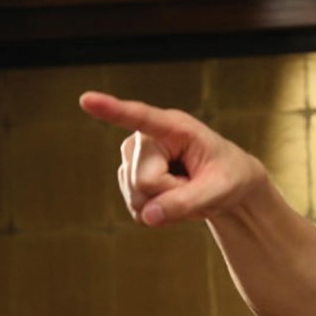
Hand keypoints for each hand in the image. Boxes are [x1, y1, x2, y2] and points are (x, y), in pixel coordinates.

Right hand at [79, 91, 269, 226]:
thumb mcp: (218, 190)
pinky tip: (173, 199)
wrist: (228, 186)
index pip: (140, 118)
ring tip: (186, 190)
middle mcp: (146, 139)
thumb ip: (185, 201)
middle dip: (171, 193)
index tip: (87, 99)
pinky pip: (138, 210)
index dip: (112, 110)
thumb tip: (147, 216)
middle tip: (194, 185)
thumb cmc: (229, 177)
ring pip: (138, 198)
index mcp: (174, 127)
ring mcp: (133, 158)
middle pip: (144, 180)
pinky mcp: (129, 178)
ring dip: (166, 205)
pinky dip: (159, 213)